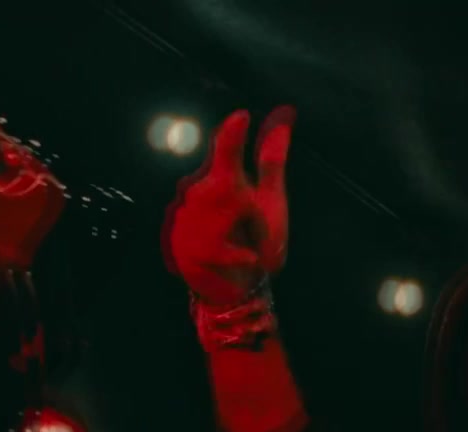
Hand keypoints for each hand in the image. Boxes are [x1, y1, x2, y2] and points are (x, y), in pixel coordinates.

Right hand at [162, 106, 294, 303]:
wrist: (235, 285)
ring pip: (208, 214)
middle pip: (214, 183)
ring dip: (232, 227)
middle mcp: (197, 194)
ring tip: (250, 246)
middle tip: (249, 214)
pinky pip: (210, 247)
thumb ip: (272, 157)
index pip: (224, 150)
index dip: (231, 136)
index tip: (242, 116)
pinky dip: (233, 254)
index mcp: (222, 178)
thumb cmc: (255, 234)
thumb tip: (286, 110)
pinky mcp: (181, 249)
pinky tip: (246, 259)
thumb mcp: (270, 197)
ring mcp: (184, 221)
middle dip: (236, 198)